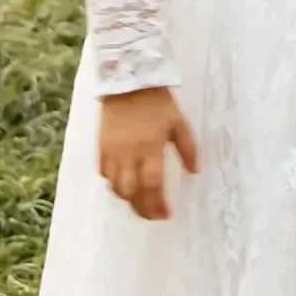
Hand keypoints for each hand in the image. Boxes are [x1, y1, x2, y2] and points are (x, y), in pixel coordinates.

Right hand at [98, 86, 199, 220]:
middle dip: (142, 208)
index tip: (166, 215)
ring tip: (140, 203)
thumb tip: (194, 172)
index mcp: (150, 147)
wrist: (128, 81)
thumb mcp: (179, 122)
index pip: (153, 185)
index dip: (158, 204)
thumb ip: (188, 149)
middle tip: (153, 215)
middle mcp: (129, 153)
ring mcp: (112, 151)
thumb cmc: (158, 102)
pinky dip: (113, 184)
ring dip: (128, 199)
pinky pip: (103, 173)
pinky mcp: (101, 146)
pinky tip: (123, 185)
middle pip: (132, 192)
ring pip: (115, 186)